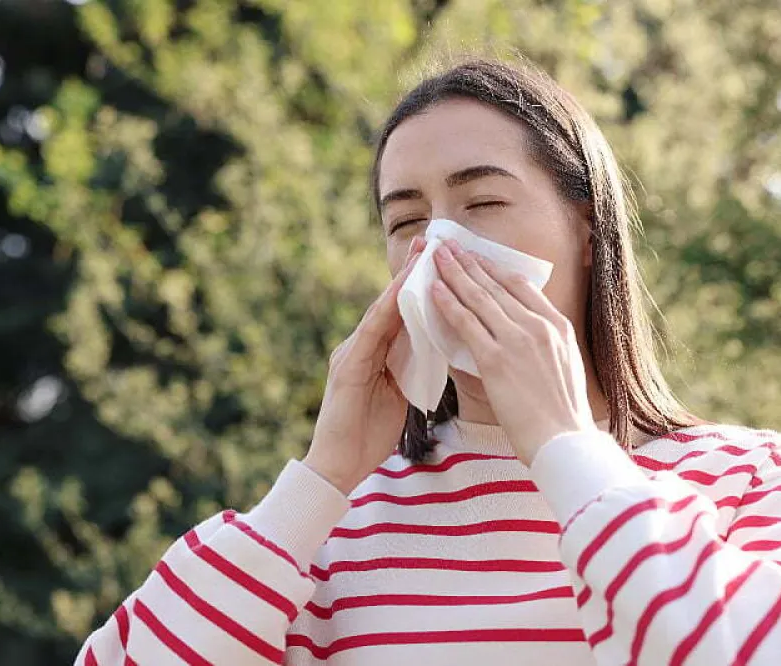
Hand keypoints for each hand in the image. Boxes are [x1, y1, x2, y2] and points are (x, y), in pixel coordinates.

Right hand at [304, 237, 425, 493]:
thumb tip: (437, 348)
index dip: (420, 285)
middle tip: (431, 240)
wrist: (339, 466)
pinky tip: (402, 291)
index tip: (440, 260)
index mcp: (376, 353)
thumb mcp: (400, 393)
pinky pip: (372, 332)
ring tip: (421, 255)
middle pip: (391, 303)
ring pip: (382, 311)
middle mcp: (361, 346)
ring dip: (402, 282)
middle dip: (411, 272)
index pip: (401, 313)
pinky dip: (387, 309)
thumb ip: (412, 367)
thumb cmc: (370, 434)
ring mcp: (352, 353)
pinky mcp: (348, 367)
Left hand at [430, 239, 595, 465]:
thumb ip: (546, 345)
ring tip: (437, 256)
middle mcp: (539, 327)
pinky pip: (467, 323)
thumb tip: (525, 336)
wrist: (564, 443)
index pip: (521, 287)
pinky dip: (448, 304)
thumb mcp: (565, 367)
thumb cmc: (562, 416)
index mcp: (558, 327)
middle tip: (449, 246)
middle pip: (497, 285)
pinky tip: (434, 290)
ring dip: (455, 274)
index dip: (495, 269)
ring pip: (479, 298)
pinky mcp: (496, 360)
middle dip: (470, 263)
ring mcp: (517, 341)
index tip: (478, 258)